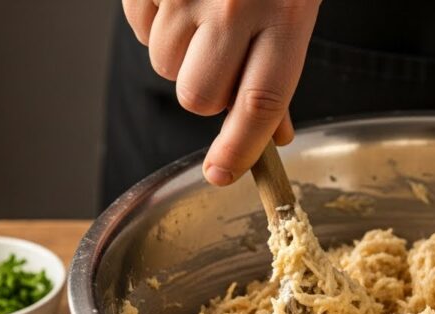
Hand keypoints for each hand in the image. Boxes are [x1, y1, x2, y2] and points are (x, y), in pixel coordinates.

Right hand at [123, 0, 320, 185]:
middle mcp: (234, 6)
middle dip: (206, 93)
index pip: (260, 104)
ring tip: (203, 17)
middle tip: (221, 61)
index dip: (239, 149)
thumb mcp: (294, 10)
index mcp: (285, 16)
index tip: (222, 175)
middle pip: (200, 97)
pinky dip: (154, 23)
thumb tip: (276, 135)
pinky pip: (139, 30)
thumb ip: (282, 70)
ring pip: (164, 66)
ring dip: (180, 55)